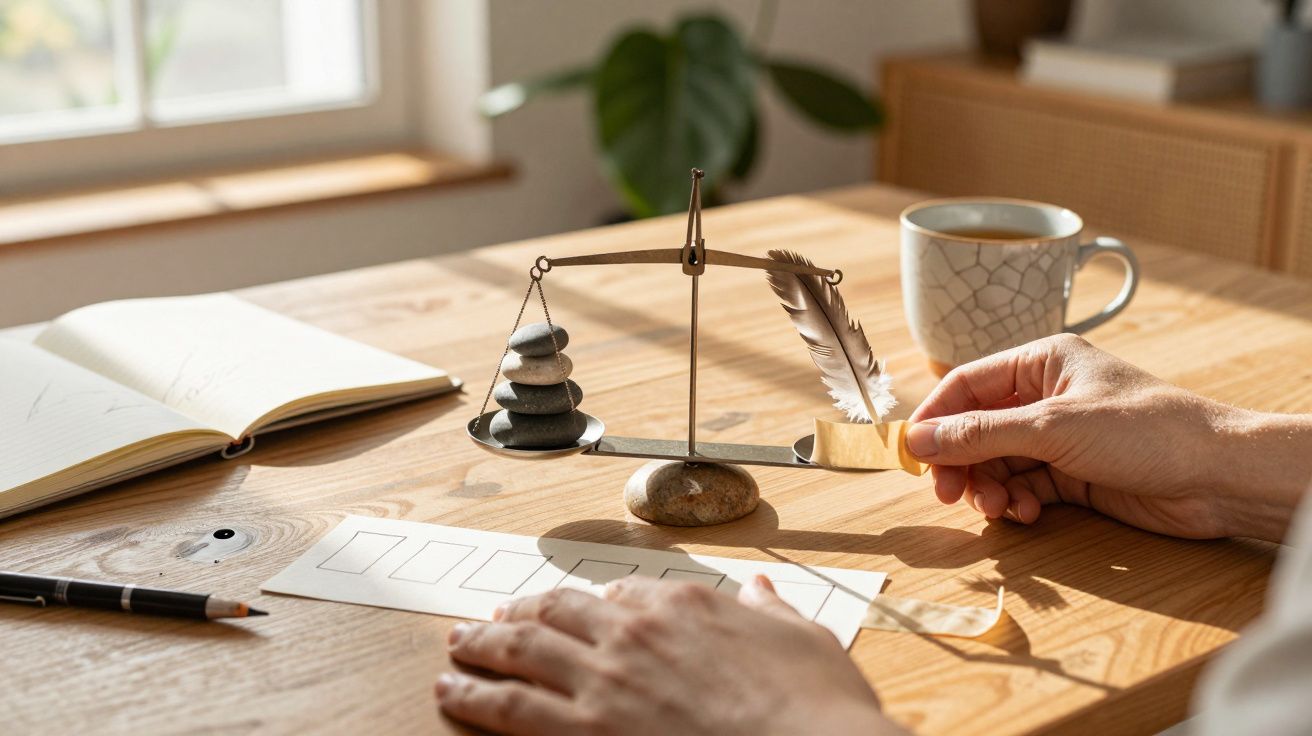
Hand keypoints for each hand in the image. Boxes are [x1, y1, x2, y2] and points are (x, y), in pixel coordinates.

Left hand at [436, 575, 897, 735]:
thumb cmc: (814, 706)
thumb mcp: (803, 638)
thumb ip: (771, 610)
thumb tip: (763, 591)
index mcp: (686, 603)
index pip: (625, 592)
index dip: (598, 601)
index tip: (584, 607)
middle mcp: (636, 629)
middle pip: (560, 609)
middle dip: (524, 612)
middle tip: (498, 617)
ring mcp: (606, 677)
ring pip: (524, 648)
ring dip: (483, 644)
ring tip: (457, 645)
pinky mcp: (586, 728)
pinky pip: (513, 704)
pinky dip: (474, 693)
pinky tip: (452, 690)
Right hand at [907, 334, 1311, 541]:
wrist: (1218, 477)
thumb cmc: (1146, 431)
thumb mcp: (1052, 428)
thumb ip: (980, 435)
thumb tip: (917, 440)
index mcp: (1042, 362)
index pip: (967, 384)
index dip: (936, 419)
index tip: (913, 454)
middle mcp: (1047, 396)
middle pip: (978, 428)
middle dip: (962, 462)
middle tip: (949, 494)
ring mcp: (1060, 437)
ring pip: (998, 462)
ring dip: (990, 488)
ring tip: (1000, 509)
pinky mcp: (1075, 474)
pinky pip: (1025, 486)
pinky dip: (1018, 502)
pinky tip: (1027, 513)